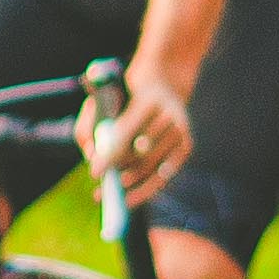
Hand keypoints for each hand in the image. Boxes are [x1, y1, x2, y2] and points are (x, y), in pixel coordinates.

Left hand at [100, 69, 195, 199]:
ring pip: (155, 164)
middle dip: (121, 171)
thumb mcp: (107, 99)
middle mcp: (171, 114)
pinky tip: (135, 196)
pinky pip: (168, 171)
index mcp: (149, 98)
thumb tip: (91, 154)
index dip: (109, 155)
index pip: (126, 132)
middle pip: (141, 153)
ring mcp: (182, 129)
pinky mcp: (187, 144)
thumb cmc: (128, 93)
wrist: (165, 82)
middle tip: (103, 187)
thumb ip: (93, 124)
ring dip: (134, 180)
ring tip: (116, 189)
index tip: (94, 173)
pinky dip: (152, 184)